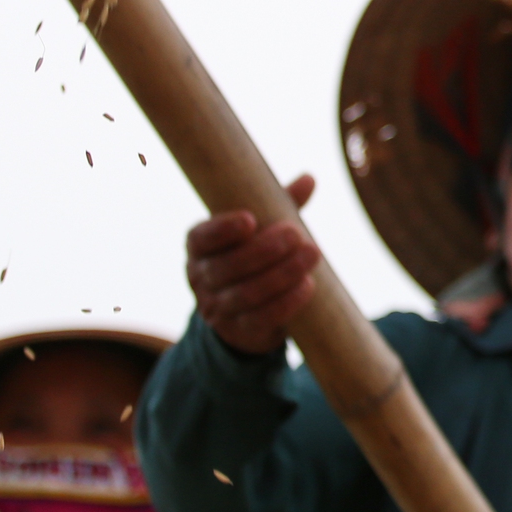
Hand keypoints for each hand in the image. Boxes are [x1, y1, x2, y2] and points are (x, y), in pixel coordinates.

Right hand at [186, 175, 320, 356]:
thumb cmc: (253, 254)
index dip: (222, 230)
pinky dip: (287, 302)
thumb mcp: (260, 228)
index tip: (250, 219)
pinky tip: (308, 285)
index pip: (202, 238)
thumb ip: (278, 203)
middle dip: (265, 250)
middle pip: (228, 267)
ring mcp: (216, 308)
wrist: (244, 310)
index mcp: (199, 246)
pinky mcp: (238, 331)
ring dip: (282, 274)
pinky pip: (261, 318)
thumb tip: (309, 180)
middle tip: (297, 234)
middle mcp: (200, 277)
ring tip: (312, 255)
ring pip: (246, 294)